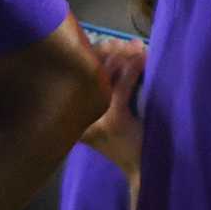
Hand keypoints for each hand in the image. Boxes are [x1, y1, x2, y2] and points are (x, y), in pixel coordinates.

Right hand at [82, 35, 146, 177]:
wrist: (138, 167)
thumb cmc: (120, 143)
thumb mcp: (98, 120)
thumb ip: (94, 94)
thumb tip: (103, 55)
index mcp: (69, 113)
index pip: (72, 76)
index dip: (85, 56)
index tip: (101, 43)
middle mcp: (76, 114)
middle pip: (87, 73)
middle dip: (105, 52)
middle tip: (120, 42)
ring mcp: (95, 117)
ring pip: (105, 77)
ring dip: (121, 57)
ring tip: (133, 47)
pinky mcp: (115, 119)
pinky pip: (123, 88)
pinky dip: (133, 71)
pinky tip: (141, 59)